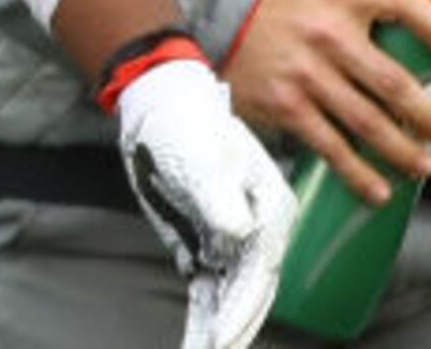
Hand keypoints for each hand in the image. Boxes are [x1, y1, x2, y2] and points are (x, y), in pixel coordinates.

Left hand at [114, 59, 295, 348]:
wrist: (162, 105)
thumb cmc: (186, 122)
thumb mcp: (203, 157)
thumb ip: (220, 196)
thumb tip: (237, 232)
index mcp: (268, 207)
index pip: (260, 270)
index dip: (244, 309)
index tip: (225, 337)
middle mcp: (255, 228)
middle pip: (251, 291)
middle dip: (237, 328)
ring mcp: (228, 239)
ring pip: (230, 297)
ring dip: (221, 329)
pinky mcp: (203, 244)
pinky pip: (207, 290)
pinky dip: (204, 318)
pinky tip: (198, 342)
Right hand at [219, 0, 430, 203]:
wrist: (222, 23)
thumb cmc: (285, 12)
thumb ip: (367, 11)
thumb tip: (419, 43)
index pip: (401, 1)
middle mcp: (328, 35)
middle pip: (393, 81)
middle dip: (425, 113)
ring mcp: (308, 74)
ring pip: (368, 122)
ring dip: (401, 150)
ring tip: (422, 165)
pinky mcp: (288, 106)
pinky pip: (331, 147)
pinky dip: (358, 173)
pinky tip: (378, 189)